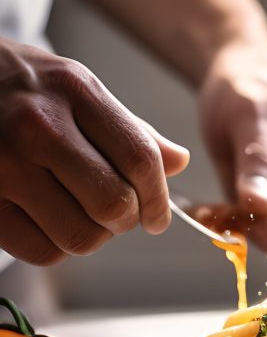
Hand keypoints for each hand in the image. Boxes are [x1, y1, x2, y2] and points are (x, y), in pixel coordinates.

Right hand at [0, 39, 188, 264]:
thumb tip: (178, 161)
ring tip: (79, 215)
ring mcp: (3, 165)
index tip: (158, 217)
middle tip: (117, 215)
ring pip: (80, 236)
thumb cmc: (16, 85)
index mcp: (74, 91)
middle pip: (114, 204)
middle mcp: (39, 127)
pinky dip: (55, 247)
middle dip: (125, 220)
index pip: (140, 160)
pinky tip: (47, 221)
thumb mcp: (74, 87)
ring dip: (91, 237)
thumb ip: (127, 127)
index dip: (159, 199)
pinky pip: (41, 251)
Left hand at [196, 42, 266, 249]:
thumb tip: (260, 206)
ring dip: (252, 234)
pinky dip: (238, 228)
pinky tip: (213, 211)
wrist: (232, 77)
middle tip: (238, 220)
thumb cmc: (252, 82)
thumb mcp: (254, 113)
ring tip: (217, 211)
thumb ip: (259, 159)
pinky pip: (263, 233)